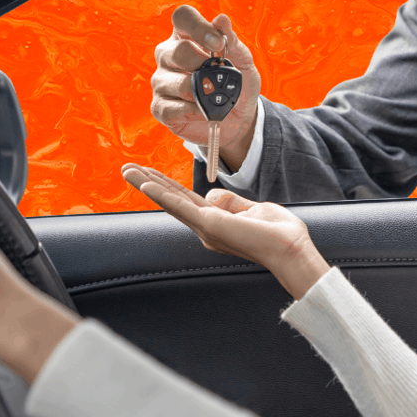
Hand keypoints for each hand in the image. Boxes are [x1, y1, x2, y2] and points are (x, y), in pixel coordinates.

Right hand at [121, 164, 330, 299]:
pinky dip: (162, 194)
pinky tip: (146, 185)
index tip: (149, 173)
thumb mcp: (253, 209)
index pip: (184, 199)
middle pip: (171, 199)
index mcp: (215, 223)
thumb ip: (231, 201)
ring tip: (127, 171)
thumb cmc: (278, 233)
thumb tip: (212, 195)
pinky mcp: (210, 225)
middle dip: (148, 181)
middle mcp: (205, 228)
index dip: (166, 184)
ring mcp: (205, 227)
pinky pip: (181, 205)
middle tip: (126, 168)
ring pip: (170, 200)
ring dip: (148, 184)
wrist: (289, 248)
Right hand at [151, 5, 261, 170]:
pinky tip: (202, 110)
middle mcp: (168, 55)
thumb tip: (221, 20)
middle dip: (200, 64)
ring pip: (172, 82)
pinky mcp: (160, 106)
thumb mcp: (243, 63)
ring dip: (198, 92)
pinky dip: (191, 111)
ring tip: (212, 97)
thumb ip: (233, 42)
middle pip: (176, 51)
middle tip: (216, 77)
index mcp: (187, 37)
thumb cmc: (236, 85)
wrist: (237, 120)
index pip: (182, 17)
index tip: (218, 43)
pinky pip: (169, 107)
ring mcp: (161, 80)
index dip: (198, 27)